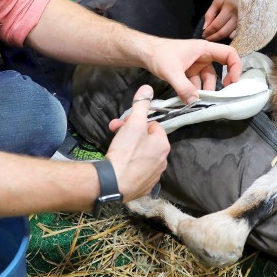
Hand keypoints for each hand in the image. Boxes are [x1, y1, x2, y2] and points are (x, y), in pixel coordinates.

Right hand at [106, 85, 169, 200]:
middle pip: (146, 140)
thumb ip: (141, 105)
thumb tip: (147, 88)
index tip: (124, 124)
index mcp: (163, 144)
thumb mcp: (133, 124)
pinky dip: (129, 165)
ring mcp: (154, 175)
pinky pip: (138, 170)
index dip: (137, 122)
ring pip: (142, 155)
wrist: (113, 183)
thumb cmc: (126, 151)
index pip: (153, 126)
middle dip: (130, 134)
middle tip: (115, 133)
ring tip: (115, 149)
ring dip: (129, 149)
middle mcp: (163, 160)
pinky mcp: (144, 187)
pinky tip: (119, 164)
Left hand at [144, 38, 241, 103]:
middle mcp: (203, 56)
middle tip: (219, 98)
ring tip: (200, 102)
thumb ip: (183, 87)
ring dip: (205, 91)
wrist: (144, 53)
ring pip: (207, 80)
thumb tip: (194, 102)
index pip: (229, 54)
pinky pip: (197, 83)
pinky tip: (190, 101)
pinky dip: (195, 92)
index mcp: (204, 49)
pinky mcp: (188, 72)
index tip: (234, 82)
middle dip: (221, 84)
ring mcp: (196, 65)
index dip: (236, 66)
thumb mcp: (171, 71)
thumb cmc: (159, 55)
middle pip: (220, 69)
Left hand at [202, 0, 240, 40]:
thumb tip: (205, 27)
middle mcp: (237, 18)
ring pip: (230, 36)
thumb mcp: (218, 2)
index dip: (208, 32)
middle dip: (213, 37)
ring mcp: (243, 24)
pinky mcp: (247, 28)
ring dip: (221, 38)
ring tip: (214, 36)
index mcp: (229, 9)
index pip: (216, 25)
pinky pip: (236, 36)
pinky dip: (229, 37)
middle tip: (207, 38)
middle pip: (223, 33)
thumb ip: (210, 13)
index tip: (204, 34)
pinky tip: (225, 34)